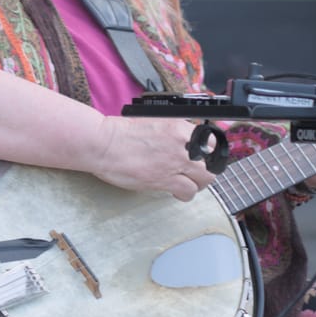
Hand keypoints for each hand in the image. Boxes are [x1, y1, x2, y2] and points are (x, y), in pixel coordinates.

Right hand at [87, 116, 216, 201]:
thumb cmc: (120, 133)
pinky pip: (189, 191)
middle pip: (211, 162)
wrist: (104, 144)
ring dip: (198, 183)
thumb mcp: (153, 122)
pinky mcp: (166, 179)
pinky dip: (186, 194)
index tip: (204, 157)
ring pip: (205, 178)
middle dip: (206, 170)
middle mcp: (182, 143)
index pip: (211, 140)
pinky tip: (178, 193)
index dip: (209, 152)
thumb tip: (182, 141)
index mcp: (179, 127)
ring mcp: (176, 162)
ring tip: (189, 184)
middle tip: (197, 174)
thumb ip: (172, 132)